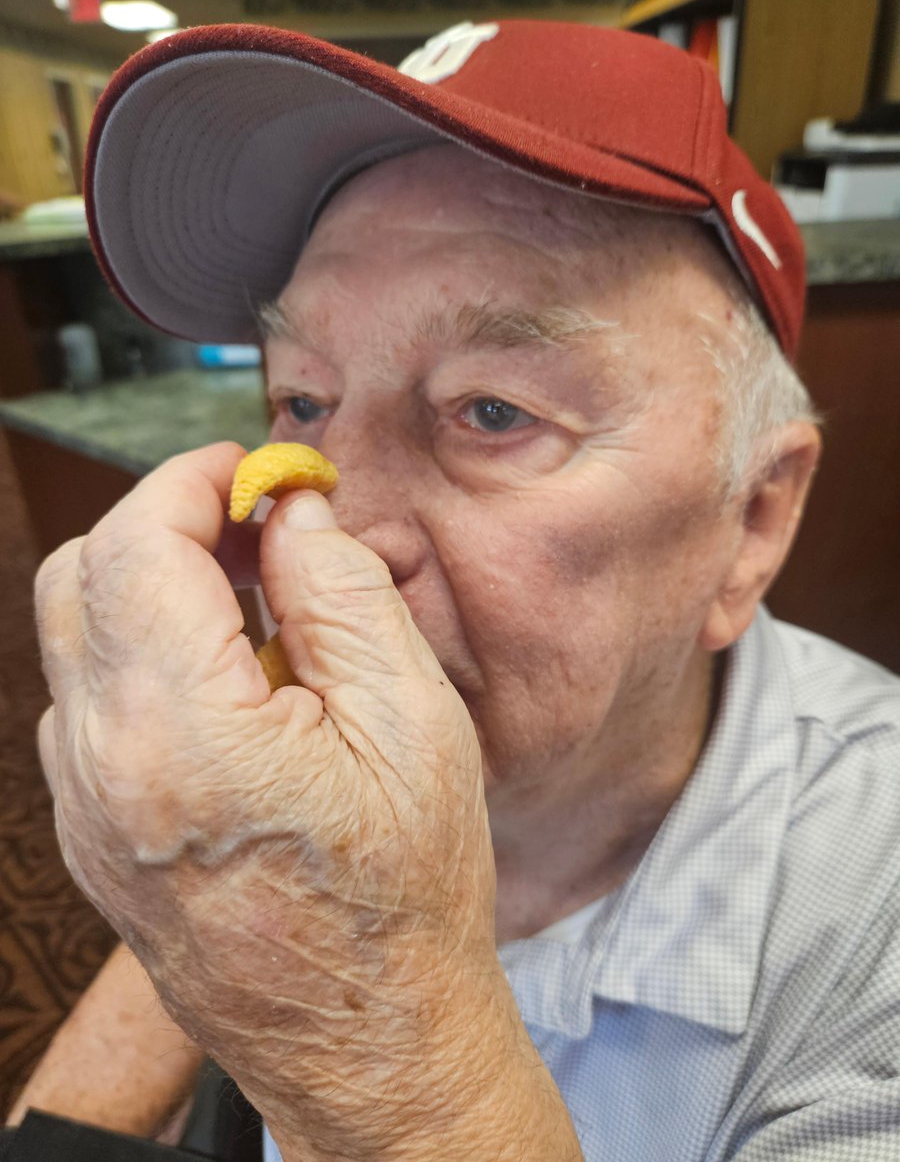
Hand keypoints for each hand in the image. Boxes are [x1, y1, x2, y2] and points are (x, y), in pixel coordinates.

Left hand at [34, 442, 507, 1155]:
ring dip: (150, 590)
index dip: (192, 483)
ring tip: (251, 606)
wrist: (371, 1036)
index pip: (134, 545)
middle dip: (161, 524)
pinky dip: (143, 657)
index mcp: (181, 731)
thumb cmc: (406, 894)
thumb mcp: (408, 721)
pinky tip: (229, 683)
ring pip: (75, 641)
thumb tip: (293, 512)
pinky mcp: (94, 837)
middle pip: (78, 577)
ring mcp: (86, 810)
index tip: (252, 473)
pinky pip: (89, 708)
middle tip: (253, 530)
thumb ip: (341, 592)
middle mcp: (104, 769)